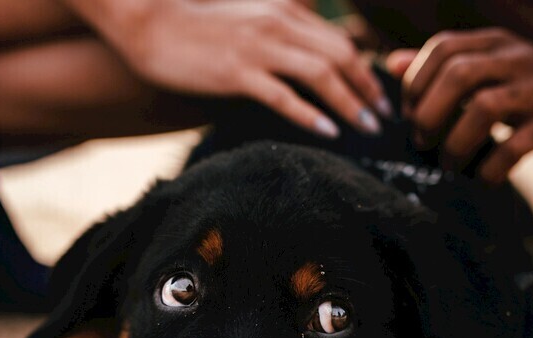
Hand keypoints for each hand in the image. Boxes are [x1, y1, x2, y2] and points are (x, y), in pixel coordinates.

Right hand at [70, 0, 390, 137]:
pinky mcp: (236, 72)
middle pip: (340, 54)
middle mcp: (277, 24)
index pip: (338, 40)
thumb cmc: (195, 29)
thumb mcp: (246, 20)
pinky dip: (310, 114)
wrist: (148, 23)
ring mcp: (257, 47)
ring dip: (350, 102)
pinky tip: (329, 132)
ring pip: (320, 74)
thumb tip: (304, 66)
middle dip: (367, 88)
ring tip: (367, 127)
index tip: (379, 96)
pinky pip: (283, 95)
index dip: (364, 69)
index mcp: (283, 11)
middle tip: (384, 117)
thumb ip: (279, 36)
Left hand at [387, 29, 532, 181]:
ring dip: (456, 143)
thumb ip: (443, 66)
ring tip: (449, 165)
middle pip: (458, 74)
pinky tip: (484, 178)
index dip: (417, 82)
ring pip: (484, 107)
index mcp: (495, 44)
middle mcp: (516, 59)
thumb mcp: (491, 68)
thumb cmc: (532, 90)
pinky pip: (517, 145)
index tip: (410, 115)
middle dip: (430, 113)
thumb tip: (392, 65)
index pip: (443, 48)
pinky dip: (492, 167)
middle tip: (422, 142)